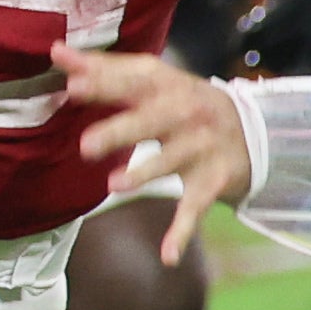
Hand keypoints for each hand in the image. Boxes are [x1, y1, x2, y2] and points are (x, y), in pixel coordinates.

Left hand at [57, 40, 250, 265]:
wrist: (253, 131)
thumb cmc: (184, 103)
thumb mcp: (153, 81)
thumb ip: (104, 69)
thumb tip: (57, 53)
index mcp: (168, 85)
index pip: (134, 81)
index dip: (105, 82)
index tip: (72, 85)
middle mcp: (186, 114)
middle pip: (152, 120)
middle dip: (121, 131)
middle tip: (86, 146)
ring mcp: (201, 148)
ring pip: (171, 161)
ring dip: (145, 174)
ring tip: (113, 186)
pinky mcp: (212, 181)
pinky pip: (195, 207)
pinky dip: (182, 232)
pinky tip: (167, 256)